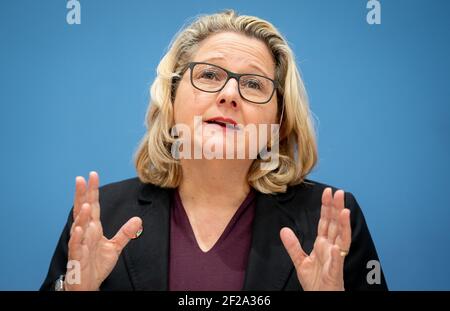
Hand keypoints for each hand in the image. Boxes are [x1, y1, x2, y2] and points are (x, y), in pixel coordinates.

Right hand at [65, 172, 141, 290]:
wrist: (88, 284)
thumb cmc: (96, 264)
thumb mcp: (115, 246)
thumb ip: (126, 233)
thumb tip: (138, 219)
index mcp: (93, 228)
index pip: (93, 205)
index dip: (93, 190)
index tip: (93, 175)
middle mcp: (85, 233)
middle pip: (82, 210)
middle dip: (81, 195)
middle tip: (81, 179)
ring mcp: (80, 244)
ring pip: (78, 227)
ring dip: (81, 216)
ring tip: (86, 204)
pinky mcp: (77, 257)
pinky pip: (76, 246)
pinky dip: (77, 238)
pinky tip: (79, 229)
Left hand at [280, 188, 350, 290]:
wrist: (320, 298)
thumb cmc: (315, 283)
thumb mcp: (300, 262)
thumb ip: (293, 246)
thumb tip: (283, 230)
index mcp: (323, 245)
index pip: (325, 222)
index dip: (326, 208)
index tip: (327, 193)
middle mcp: (331, 249)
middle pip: (335, 225)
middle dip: (336, 209)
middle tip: (338, 193)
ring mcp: (335, 259)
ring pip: (341, 239)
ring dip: (343, 225)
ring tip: (344, 210)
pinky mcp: (335, 272)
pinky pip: (337, 262)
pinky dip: (338, 253)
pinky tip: (339, 244)